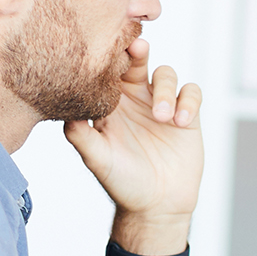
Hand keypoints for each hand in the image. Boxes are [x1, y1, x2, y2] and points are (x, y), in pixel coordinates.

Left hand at [64, 37, 202, 252]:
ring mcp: (162, 106)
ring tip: (162, 117)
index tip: (109, 48)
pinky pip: (191, 93)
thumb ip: (80, 134)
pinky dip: (188, 102)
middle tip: (138, 49)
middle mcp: (136, 100)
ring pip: (166, 75)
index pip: (110, 71)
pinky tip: (180, 122)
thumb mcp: (97, 159)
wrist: (156, 207)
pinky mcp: (187, 116)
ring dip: (165, 90)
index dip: (110, 56)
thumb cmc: (123, 183)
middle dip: (138, 52)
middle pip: (139, 61)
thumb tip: (65, 110)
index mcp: (112, 105)